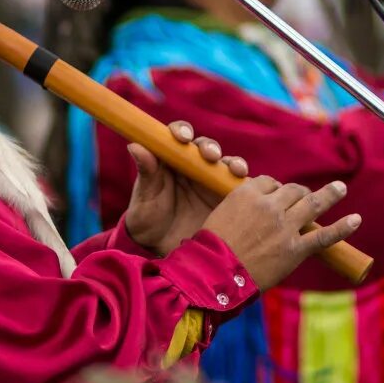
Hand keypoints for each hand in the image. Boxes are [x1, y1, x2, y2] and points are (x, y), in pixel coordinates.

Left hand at [124, 121, 245, 254]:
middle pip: (207, 147)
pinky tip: (248, 186)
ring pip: (227, 164)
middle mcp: (194, 166)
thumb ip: (146, 173)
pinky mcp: (227, 198)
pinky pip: (241, 187)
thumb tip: (135, 146)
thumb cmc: (147, 220)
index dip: (182, 131)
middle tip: (210, 156)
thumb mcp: (144, 198)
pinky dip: (247, 184)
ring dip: (233, 163)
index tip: (182, 137)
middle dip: (210, 147)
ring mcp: (212, 181)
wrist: (163, 251)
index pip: (179, 136)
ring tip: (235, 170)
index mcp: (172, 159)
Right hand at [202, 175, 359, 290]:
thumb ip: (240, 208)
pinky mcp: (295, 249)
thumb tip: (254, 211)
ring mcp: (285, 227)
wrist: (214, 274)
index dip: (274, 189)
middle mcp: (269, 206)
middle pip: (292, 190)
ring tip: (340, 188)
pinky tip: (356, 220)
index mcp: (248, 193)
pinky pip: (324, 235)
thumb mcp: (219, 215)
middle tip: (305, 195)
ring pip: (312, 204)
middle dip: (299, 192)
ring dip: (330, 195)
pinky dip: (342, 228)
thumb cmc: (210, 248)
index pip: (269, 182)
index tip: (275, 196)